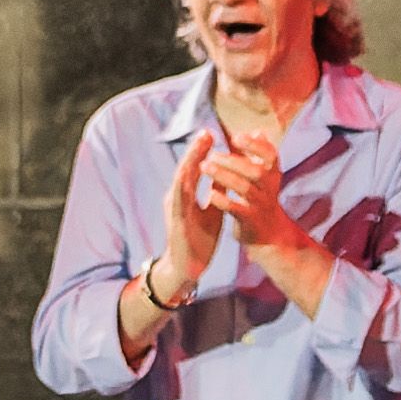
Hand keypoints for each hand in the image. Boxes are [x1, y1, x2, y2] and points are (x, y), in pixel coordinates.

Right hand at [147, 131, 226, 305]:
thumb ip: (216, 192)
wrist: (187, 267)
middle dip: (195, 150)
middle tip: (206, 131)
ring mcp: (174, 208)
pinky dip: (183, 184)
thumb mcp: (212, 210)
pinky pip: (179, 200)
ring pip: (180, 179)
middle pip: (186, 168)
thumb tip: (226, 172)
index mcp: (186, 195)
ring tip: (199, 146)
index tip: (213, 134)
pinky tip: (188, 173)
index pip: (194, 168)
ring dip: (189, 161)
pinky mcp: (176, 221)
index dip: (202, 151)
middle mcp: (176, 198)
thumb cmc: (199, 239)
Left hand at [205, 131, 316, 255]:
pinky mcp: (250, 221)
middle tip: (211, 154)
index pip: (271, 155)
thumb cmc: (259, 198)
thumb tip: (256, 130)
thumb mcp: (261, 176)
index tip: (235, 136)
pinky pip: (237, 209)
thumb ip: (254, 155)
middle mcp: (270, 188)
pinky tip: (209, 194)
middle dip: (233, 160)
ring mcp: (260, 205)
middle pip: (256, 171)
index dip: (255, 145)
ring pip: (244, 188)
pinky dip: (224, 201)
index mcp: (273, 174)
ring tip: (205, 167)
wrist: (267, 235)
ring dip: (224, 176)